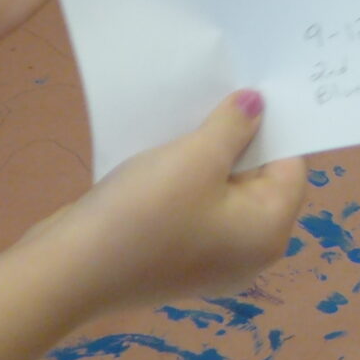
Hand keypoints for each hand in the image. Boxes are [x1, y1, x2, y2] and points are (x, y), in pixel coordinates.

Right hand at [26, 91, 306, 313]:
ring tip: (189, 115)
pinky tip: (163, 150)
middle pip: (258, 180)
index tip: (252, 88)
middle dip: (238, 139)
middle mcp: (248, 253)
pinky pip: (193, 207)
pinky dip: (184, 180)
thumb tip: (258, 103)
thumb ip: (234, 125)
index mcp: (269, 234)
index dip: (273, 127)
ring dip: (206, 155)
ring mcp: (209, 259)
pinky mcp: (175, 257)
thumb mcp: (196, 157)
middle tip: (220, 93)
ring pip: (221, 190)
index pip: (291, 167)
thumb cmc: (146, 212)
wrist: (68, 271)